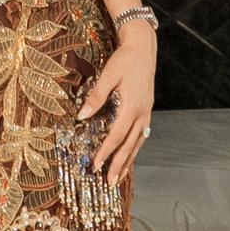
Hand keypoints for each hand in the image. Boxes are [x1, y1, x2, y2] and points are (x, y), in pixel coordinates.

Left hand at [78, 22, 156, 182]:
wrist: (144, 48)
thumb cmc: (125, 59)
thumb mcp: (109, 74)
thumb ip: (96, 96)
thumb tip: (82, 116)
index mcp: (132, 106)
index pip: (116, 136)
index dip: (106, 152)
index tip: (96, 166)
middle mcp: (142, 113)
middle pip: (129, 145)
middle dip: (119, 165)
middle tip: (110, 182)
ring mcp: (147, 113)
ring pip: (138, 143)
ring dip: (128, 160)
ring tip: (120, 176)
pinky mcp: (147, 110)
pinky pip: (141, 135)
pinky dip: (134, 148)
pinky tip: (129, 155)